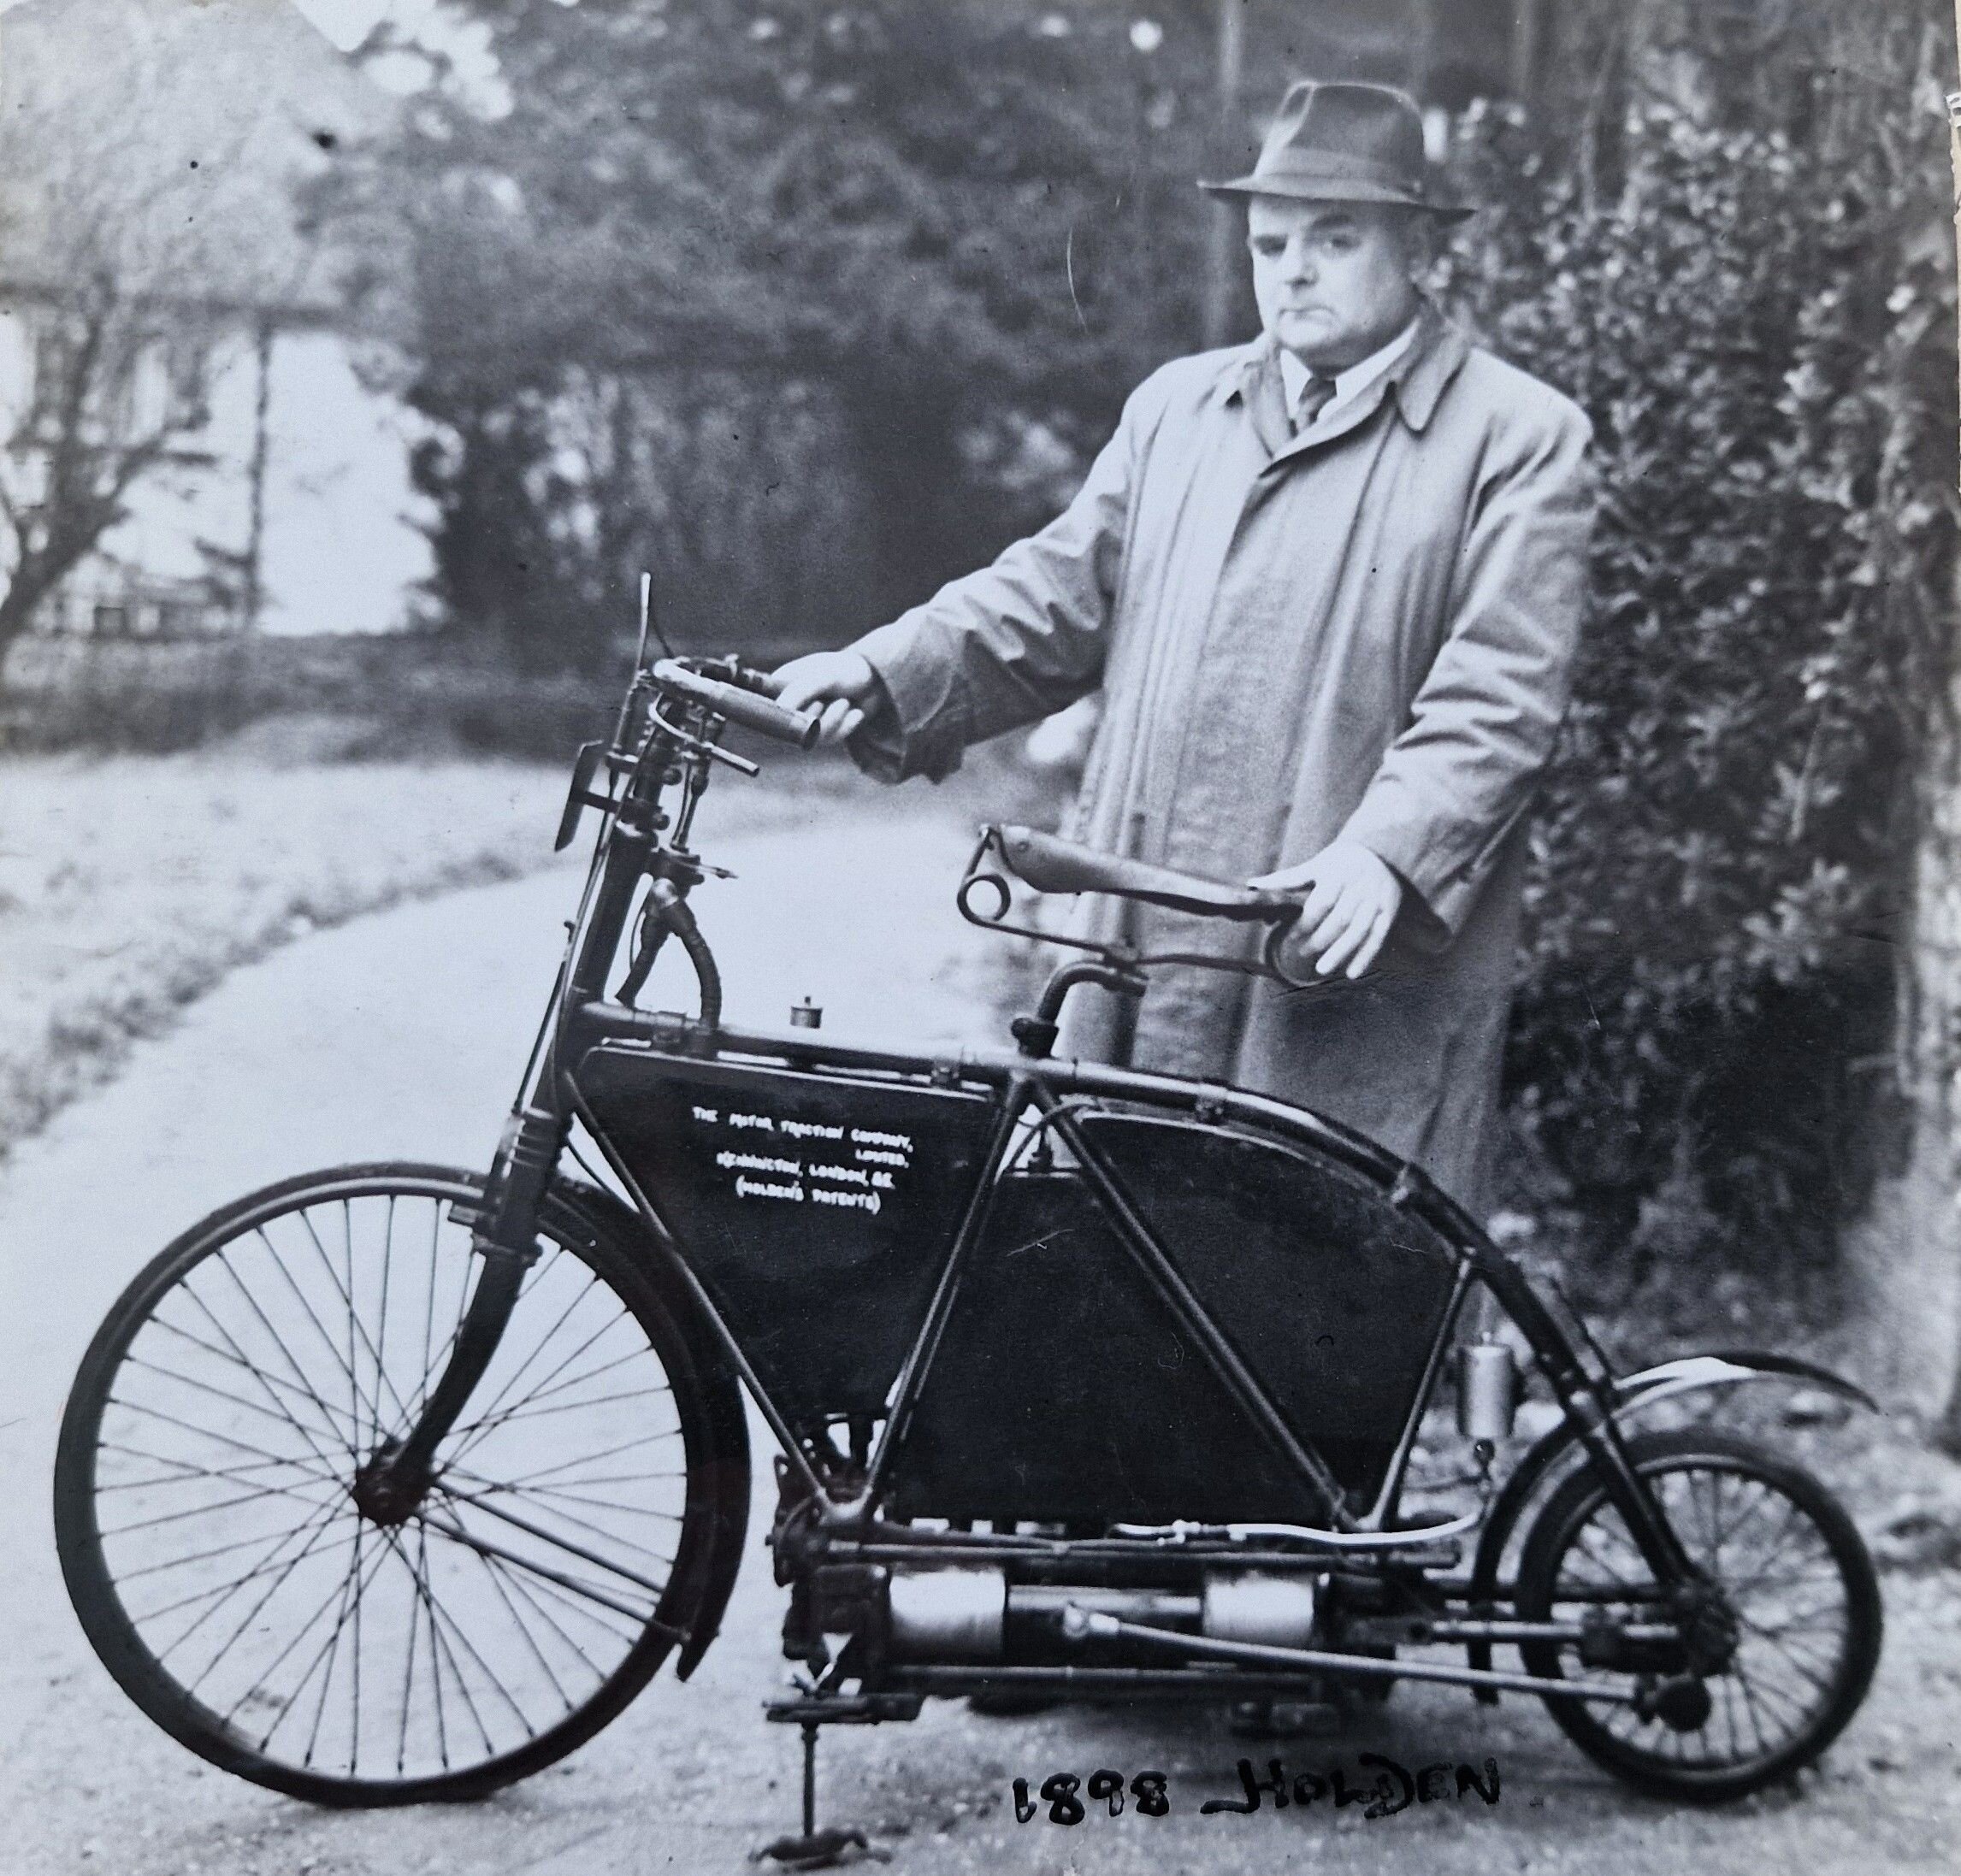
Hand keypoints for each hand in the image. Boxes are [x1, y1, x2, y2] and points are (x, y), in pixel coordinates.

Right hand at [767, 650, 878, 745]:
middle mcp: (793, 701)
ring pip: (812, 736)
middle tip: (826, 701)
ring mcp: (809, 717)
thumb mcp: (823, 677)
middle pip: (791, 727)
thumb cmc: (847, 670)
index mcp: (784, 683)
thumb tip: (780, 709)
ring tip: (845, 703)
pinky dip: (845, 727)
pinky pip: (829, 739)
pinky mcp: (826, 729)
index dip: (780, 714)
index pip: (768, 706)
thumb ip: (800, 691)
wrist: (878, 680)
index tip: (795, 713)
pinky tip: (856, 713)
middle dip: (815, 717)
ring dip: (834, 721)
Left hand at [1250, 840, 1403, 980]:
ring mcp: (1376, 900)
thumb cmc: (1340, 861)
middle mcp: (1360, 886)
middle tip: (1300, 953)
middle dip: (1319, 940)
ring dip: (1340, 953)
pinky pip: (1378, 937)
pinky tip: (1351, 974)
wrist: (1381, 850)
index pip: (1322, 902)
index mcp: (1339, 873)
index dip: (1306, 923)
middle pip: (1340, 920)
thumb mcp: (1316, 865)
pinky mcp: (1389, 911)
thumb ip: (1287, 879)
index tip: (1291, 936)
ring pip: (1359, 931)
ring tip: (1321, 970)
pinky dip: (1365, 957)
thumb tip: (1253, 885)